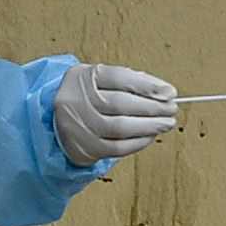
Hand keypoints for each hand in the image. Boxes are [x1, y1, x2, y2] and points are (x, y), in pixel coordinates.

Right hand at [53, 62, 181, 167]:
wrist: (54, 120)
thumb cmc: (86, 97)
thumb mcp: (100, 80)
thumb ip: (129, 81)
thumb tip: (163, 92)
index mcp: (81, 77)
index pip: (118, 78)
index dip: (147, 85)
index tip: (169, 91)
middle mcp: (76, 101)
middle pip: (120, 103)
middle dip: (152, 107)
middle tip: (171, 108)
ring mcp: (78, 126)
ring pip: (119, 128)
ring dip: (149, 126)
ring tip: (166, 123)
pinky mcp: (85, 148)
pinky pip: (116, 148)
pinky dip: (138, 143)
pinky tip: (150, 136)